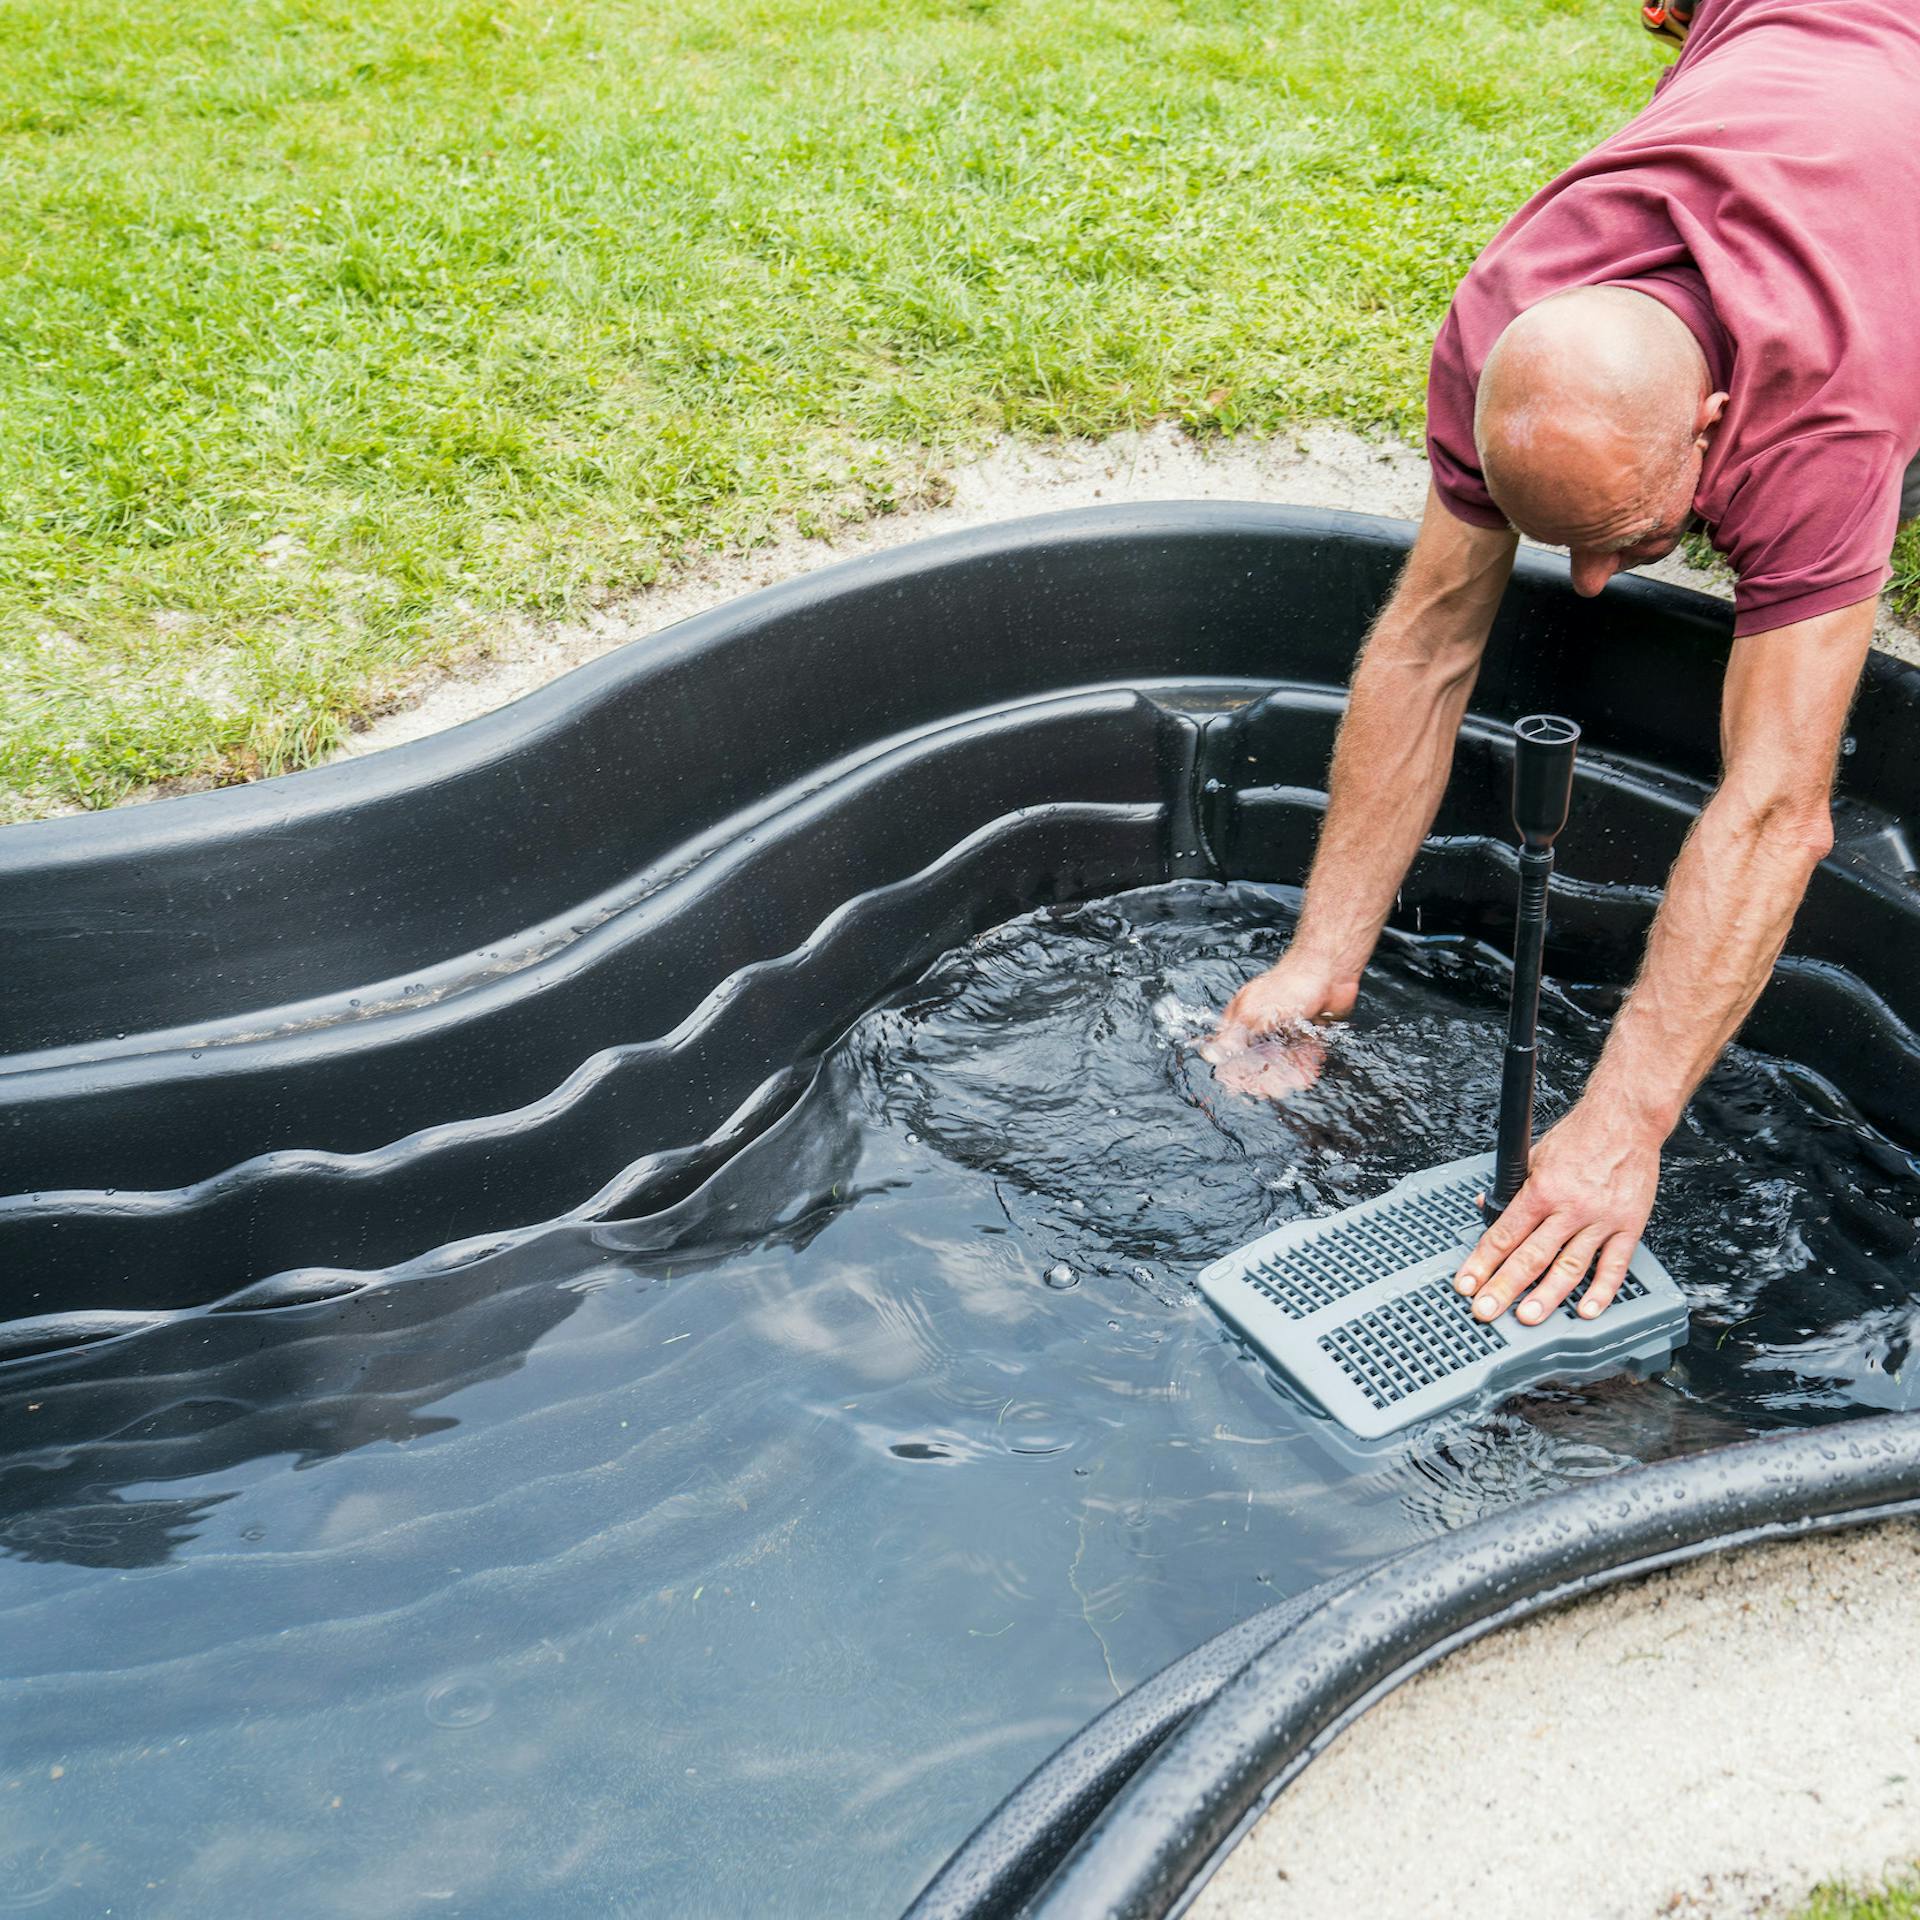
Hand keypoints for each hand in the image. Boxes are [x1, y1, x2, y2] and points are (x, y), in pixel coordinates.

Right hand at [1201, 959, 1355, 1099]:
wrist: (1331, 971)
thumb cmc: (1291, 984)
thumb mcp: (1256, 1012)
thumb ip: (1235, 1036)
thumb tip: (1210, 1055)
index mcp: (1241, 1017)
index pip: (1231, 1050)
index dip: (1235, 1070)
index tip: (1242, 1087)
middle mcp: (1260, 1025)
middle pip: (1256, 1059)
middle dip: (1264, 1077)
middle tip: (1273, 1089)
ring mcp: (1284, 1029)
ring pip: (1281, 1060)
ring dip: (1285, 1075)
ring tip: (1292, 1084)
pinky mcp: (1306, 1032)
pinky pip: (1303, 1055)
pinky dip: (1304, 1067)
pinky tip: (1307, 1077)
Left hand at [1452, 1097, 1662, 1324]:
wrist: (1626, 1120)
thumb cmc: (1580, 1136)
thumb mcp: (1534, 1155)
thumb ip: (1513, 1185)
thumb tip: (1487, 1205)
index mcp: (1542, 1190)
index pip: (1504, 1234)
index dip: (1482, 1263)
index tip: (1467, 1284)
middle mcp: (1570, 1208)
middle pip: (1531, 1256)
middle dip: (1505, 1286)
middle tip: (1486, 1310)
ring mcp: (1600, 1219)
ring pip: (1570, 1266)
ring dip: (1547, 1296)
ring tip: (1527, 1318)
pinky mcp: (1629, 1225)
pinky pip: (1614, 1265)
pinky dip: (1602, 1291)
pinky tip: (1587, 1310)